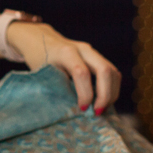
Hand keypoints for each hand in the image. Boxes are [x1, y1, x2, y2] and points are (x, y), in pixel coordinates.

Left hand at [7, 22, 121, 113]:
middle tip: (98, 112)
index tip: (82, 109)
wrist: (41, 39)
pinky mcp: (97, 57)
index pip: (82, 73)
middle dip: (105, 95)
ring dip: (111, 93)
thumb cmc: (39, 60)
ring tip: (101, 109)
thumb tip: (74, 112)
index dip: (86, 94)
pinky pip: (112, 73)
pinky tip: (103, 101)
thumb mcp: (43, 74)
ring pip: (113, 72)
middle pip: (105, 70)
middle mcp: (82, 49)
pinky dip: (111, 89)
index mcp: (65, 52)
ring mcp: (92, 52)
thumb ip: (58, 88)